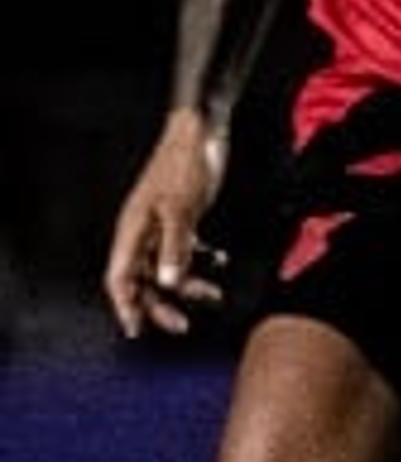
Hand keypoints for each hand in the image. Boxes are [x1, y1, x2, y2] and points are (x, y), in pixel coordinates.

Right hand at [102, 111, 231, 339]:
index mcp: (132, 229)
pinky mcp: (181, 217)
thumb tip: (167, 283)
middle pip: (142, 279)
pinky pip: (184, 250)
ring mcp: (161, 224)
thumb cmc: (184, 165)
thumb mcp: (181, 209)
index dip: (125, 305)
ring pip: (165, 266)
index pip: (120, 277)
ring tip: (213, 296)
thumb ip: (175, 248)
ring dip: (187, 285)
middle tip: (182, 326)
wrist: (200, 133)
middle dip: (160, 304)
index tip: (136, 329)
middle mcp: (142, 230)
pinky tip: (219, 263)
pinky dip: (200, 261)